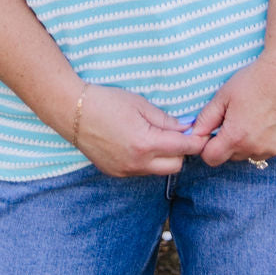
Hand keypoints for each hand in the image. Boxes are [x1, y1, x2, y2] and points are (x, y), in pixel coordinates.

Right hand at [73, 84, 206, 176]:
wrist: (72, 111)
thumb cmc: (106, 101)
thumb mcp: (140, 104)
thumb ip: (165, 120)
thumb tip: (185, 129)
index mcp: (145, 143)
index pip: (183, 149)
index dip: (196, 141)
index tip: (202, 135)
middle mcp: (137, 163)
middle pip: (175, 166)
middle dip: (181, 152)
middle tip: (178, 134)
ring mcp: (125, 171)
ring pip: (158, 170)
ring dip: (164, 157)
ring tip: (156, 136)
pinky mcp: (116, 173)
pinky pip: (141, 171)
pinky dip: (147, 160)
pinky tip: (138, 143)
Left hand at [189, 55, 275, 167]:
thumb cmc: (253, 81)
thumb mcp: (223, 96)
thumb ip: (205, 119)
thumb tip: (193, 135)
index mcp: (236, 138)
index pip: (211, 158)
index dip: (207, 145)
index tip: (212, 131)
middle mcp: (255, 149)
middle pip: (231, 156)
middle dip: (227, 142)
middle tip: (234, 118)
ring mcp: (273, 149)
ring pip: (250, 154)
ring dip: (246, 143)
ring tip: (253, 117)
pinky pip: (268, 149)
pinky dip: (264, 140)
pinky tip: (268, 119)